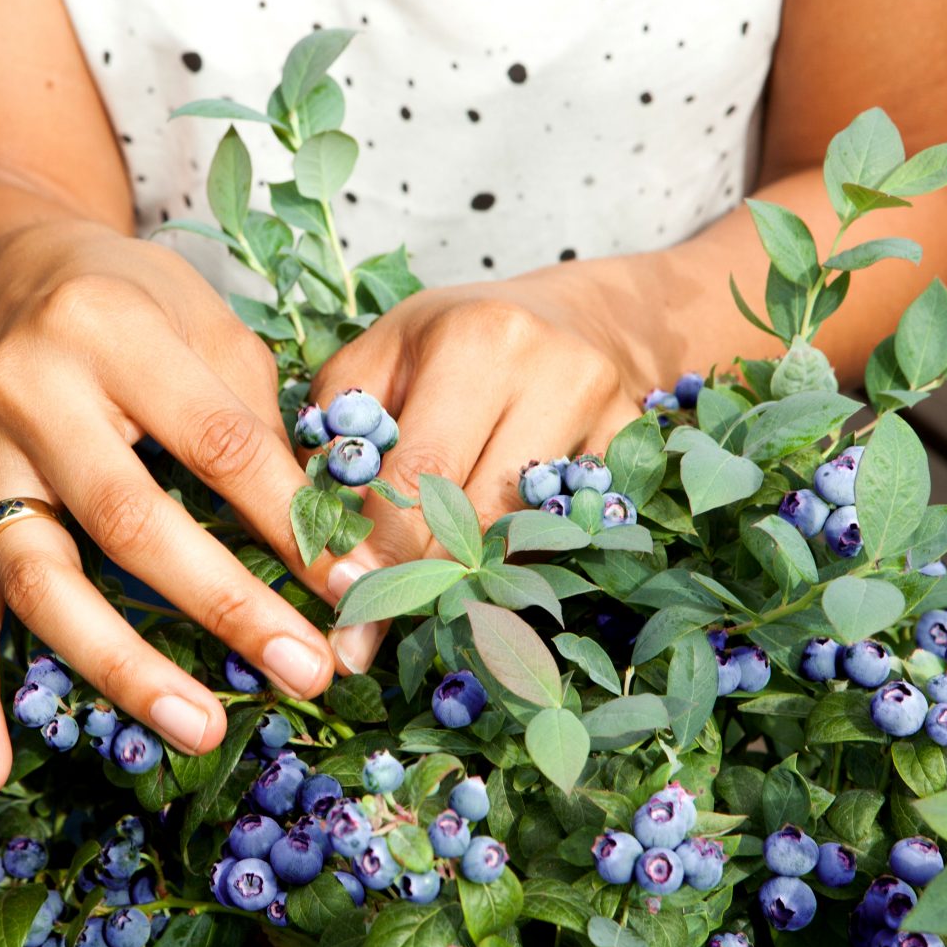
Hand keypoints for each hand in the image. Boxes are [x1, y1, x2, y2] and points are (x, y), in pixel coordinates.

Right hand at [0, 223, 335, 796]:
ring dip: (123, 667)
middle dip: (224, 604)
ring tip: (200, 729)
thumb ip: (259, 422)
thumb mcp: (209, 326)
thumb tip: (330, 538)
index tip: (354, 587)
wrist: (12, 280)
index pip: (215, 442)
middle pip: (130, 519)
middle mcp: (32, 396)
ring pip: (45, 580)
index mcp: (113, 334)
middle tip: (302, 671)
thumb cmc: (134, 304)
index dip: (287, 519)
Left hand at [306, 265, 645, 672]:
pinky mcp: (636, 450)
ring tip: (422, 604)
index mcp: (475, 342)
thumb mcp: (378, 359)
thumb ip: (337, 433)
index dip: (380, 548)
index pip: (420, 473)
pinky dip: (525, 560)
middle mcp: (551, 372)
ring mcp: (606, 413)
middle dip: (417, 575)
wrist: (568, 318)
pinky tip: (489, 574)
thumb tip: (310, 529)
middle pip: (478, 513)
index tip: (344, 606)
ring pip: (527, 533)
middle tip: (371, 627)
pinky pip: (573, 532)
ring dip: (468, 577)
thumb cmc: (450, 343)